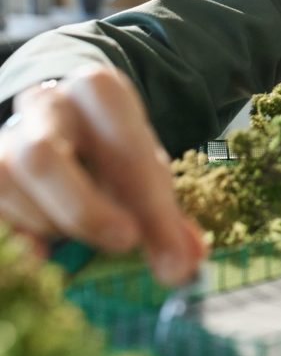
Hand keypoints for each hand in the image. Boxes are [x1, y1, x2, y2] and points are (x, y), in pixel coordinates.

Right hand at [0, 64, 205, 283]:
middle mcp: (45, 103)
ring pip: (7, 181)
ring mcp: (6, 134)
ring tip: (79, 239)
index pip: (122, 143)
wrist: (63, 121)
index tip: (155, 246)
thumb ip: (166, 218)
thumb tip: (188, 264)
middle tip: (124, 244)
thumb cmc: (110, 151)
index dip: (145, 201)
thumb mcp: (146, 171)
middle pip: (42, 155)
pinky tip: (42, 255)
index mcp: (98, 91)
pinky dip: (17, 237)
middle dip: (83, 210)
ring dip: (49, 222)